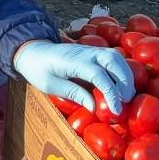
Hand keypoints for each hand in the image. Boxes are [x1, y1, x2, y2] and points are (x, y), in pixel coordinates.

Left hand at [14, 41, 135, 113]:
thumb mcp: (50, 85)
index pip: (99, 75)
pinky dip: (120, 69)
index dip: (111, 93)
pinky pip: (112, 56)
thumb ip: (73, 93)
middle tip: (127, 101)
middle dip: (124, 81)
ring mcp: (89, 50)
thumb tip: (94, 106)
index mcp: (73, 61)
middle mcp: (85, 52)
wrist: (32, 51)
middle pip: (113, 61)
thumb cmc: (37, 69)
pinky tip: (121, 83)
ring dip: (125, 74)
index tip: (116, 110)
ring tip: (127, 94)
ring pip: (115, 56)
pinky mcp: (92, 51)